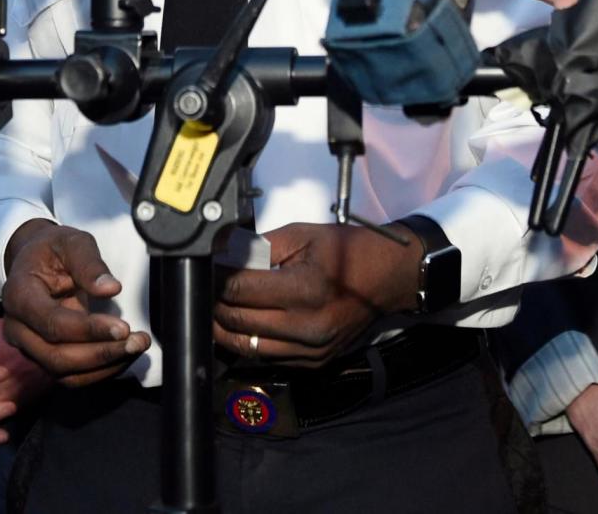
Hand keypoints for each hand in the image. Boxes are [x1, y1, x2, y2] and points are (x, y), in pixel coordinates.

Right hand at [1, 219, 149, 386]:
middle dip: (101, 353)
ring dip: (104, 365)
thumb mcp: (71, 242)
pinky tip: (124, 355)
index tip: (123, 328)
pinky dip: (100, 370)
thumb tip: (111, 289)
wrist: (34, 261)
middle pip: (56, 356)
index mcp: (18, 295)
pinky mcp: (42, 357)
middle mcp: (17, 328)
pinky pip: (70, 375)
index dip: (88, 330)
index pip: (52, 323)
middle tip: (137, 342)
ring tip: (137, 348)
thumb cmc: (53, 250)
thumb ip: (89, 263)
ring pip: (64, 372)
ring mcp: (28, 347)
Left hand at [212, 222, 421, 366]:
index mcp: (305, 290)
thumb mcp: (303, 235)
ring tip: (217, 309)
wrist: (389, 277)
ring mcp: (311, 350)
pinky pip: (269, 358)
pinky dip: (251, 343)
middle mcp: (307, 327)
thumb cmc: (348, 251)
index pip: (241, 291)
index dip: (218, 280)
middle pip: (240, 322)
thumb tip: (224, 254)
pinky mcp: (315, 362)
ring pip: (249, 348)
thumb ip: (260, 247)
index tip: (208, 269)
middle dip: (216, 304)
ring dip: (226, 329)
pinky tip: (243, 325)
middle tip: (208, 288)